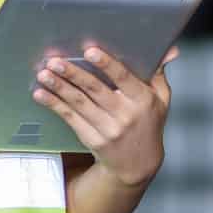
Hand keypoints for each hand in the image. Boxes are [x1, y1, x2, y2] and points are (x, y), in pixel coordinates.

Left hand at [35, 45, 174, 187]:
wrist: (138, 164)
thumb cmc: (149, 123)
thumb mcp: (161, 99)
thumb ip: (159, 72)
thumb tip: (171, 49)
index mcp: (144, 100)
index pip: (124, 79)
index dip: (106, 64)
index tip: (89, 51)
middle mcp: (126, 115)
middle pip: (96, 90)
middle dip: (73, 74)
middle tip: (55, 61)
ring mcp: (108, 130)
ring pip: (79, 104)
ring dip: (59, 88)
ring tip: (43, 74)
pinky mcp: (92, 139)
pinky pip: (70, 119)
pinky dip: (54, 105)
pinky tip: (41, 94)